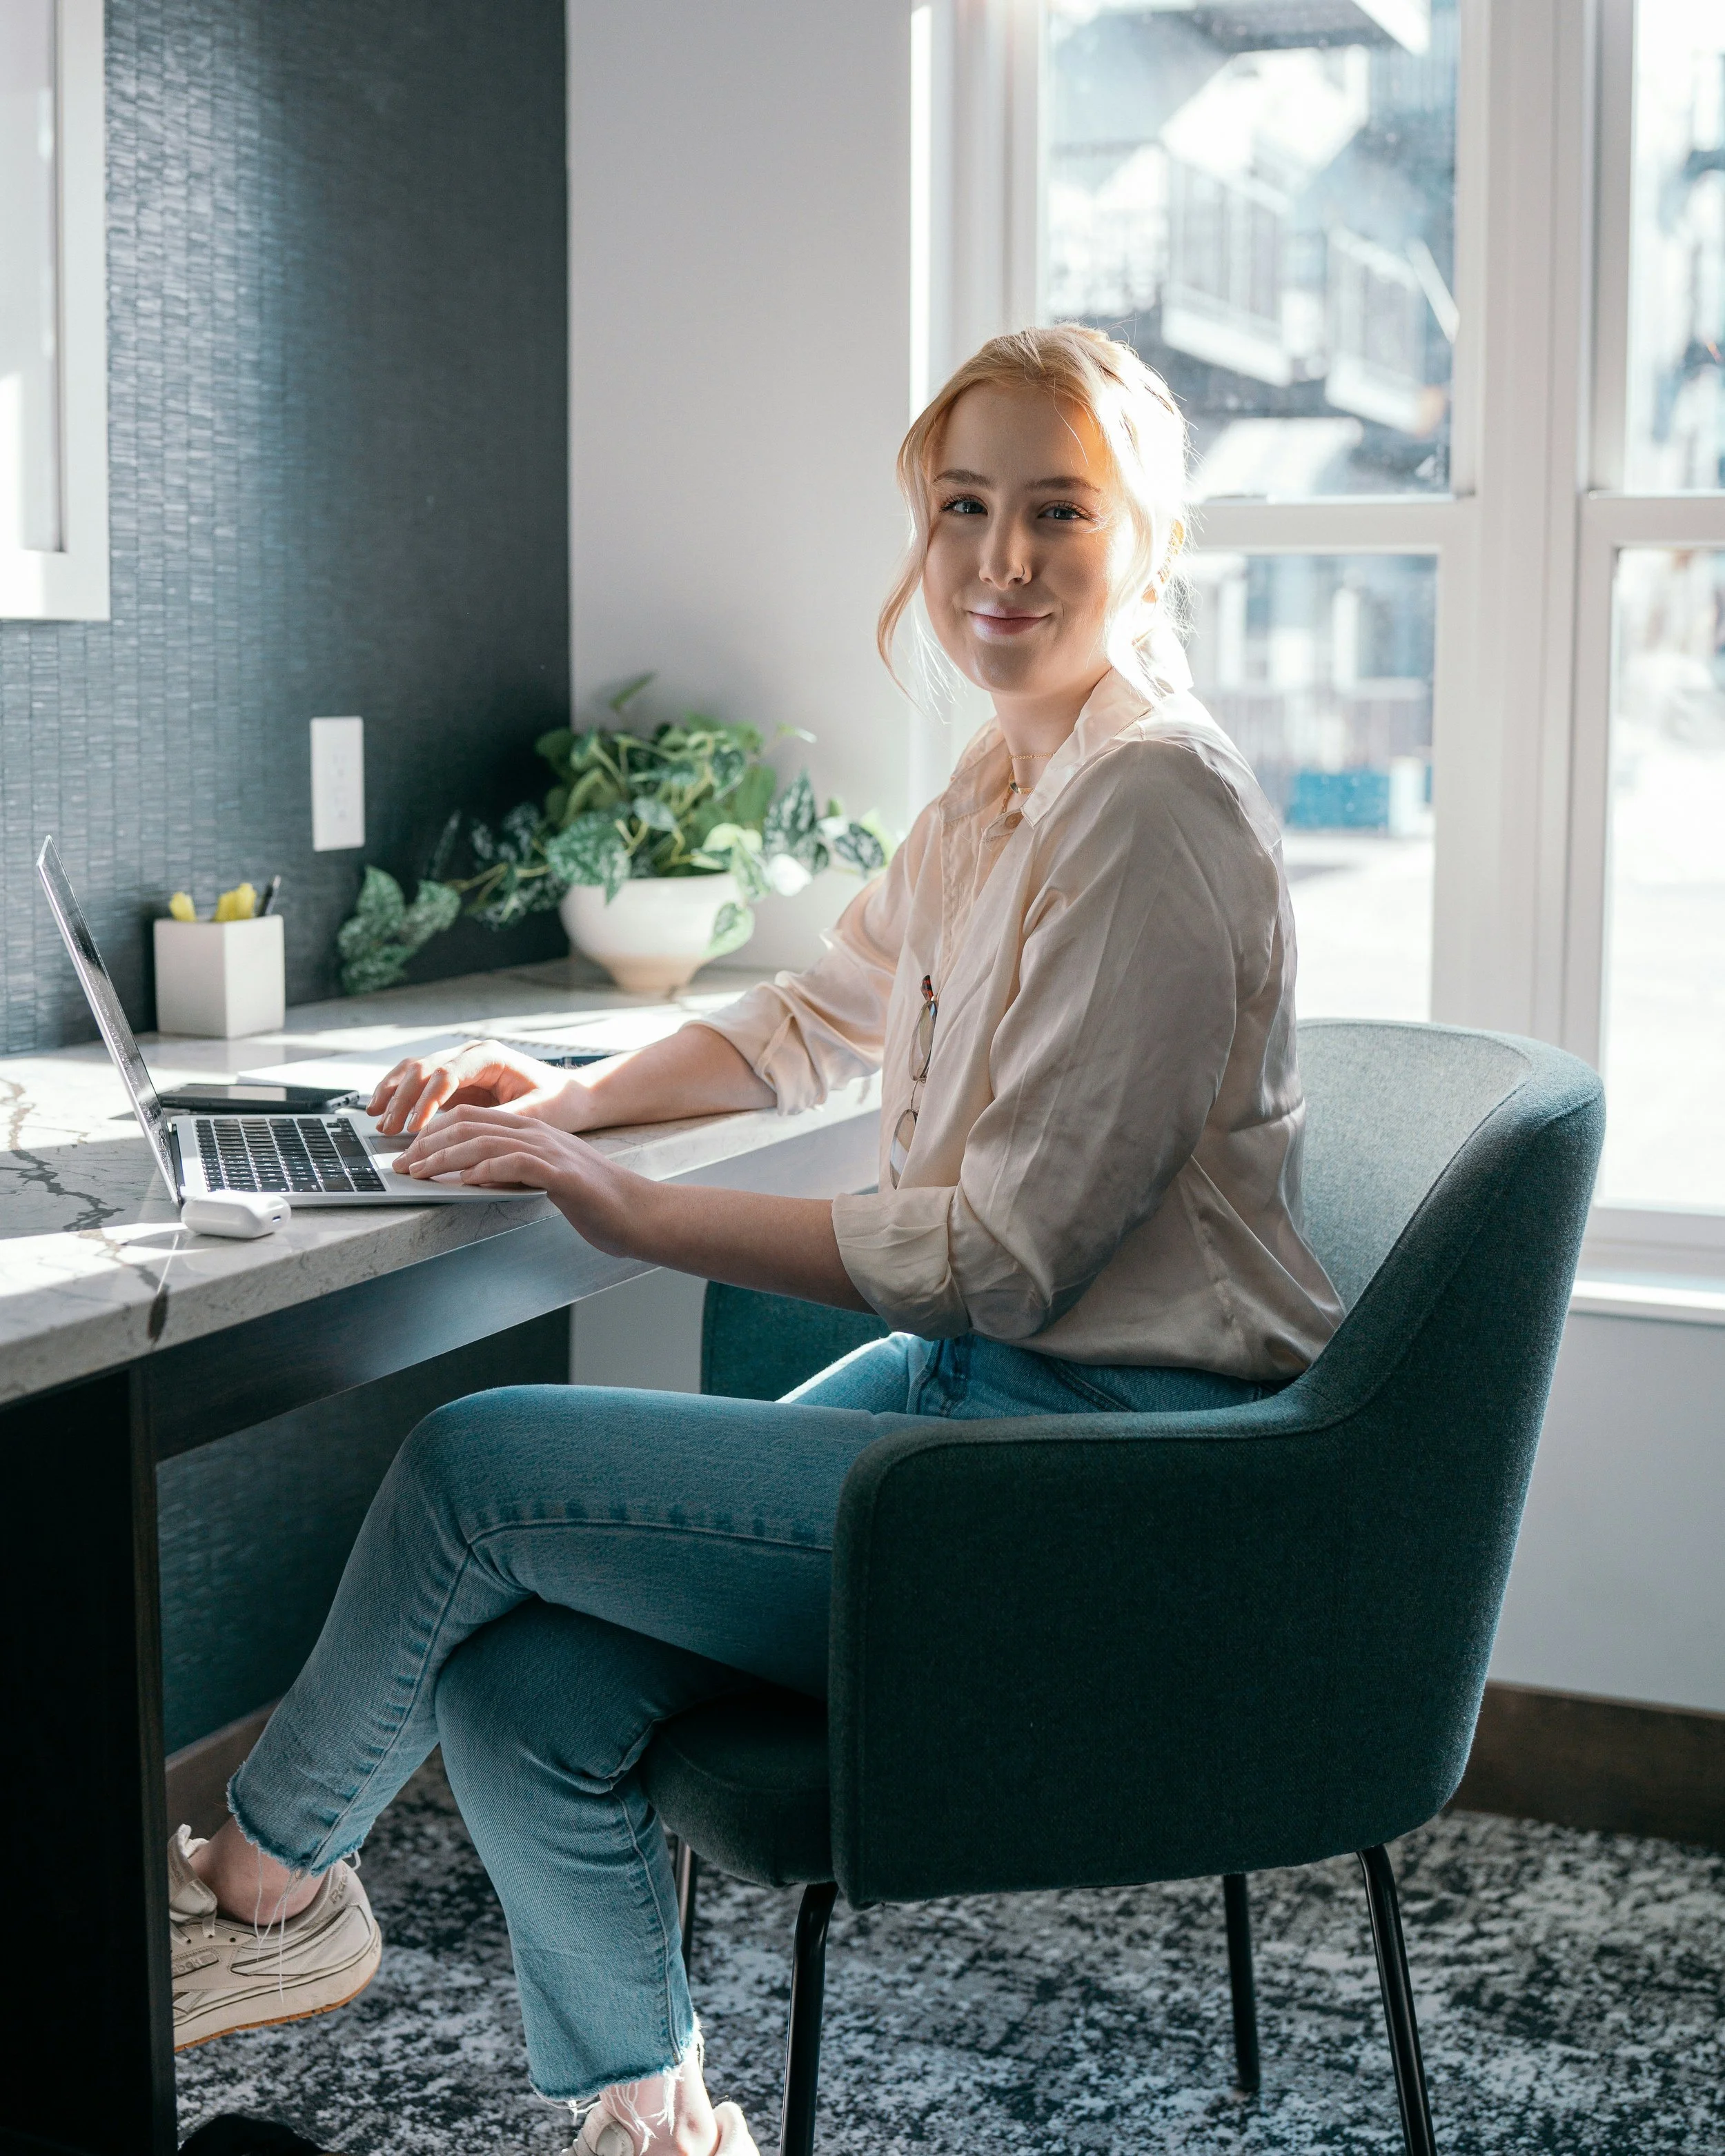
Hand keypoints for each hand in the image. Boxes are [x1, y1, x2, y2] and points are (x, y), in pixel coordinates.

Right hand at [368, 1040, 591, 1135]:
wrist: (569, 1094)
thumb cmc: (557, 1101)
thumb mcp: (536, 1112)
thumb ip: (501, 1117)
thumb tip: (467, 1133)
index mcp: (489, 1056)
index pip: (446, 1074)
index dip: (425, 1101)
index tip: (414, 1128)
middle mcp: (470, 1054)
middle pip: (423, 1068)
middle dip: (402, 1099)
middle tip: (389, 1129)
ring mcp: (460, 1064)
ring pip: (414, 1070)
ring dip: (392, 1094)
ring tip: (377, 1119)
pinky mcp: (454, 1080)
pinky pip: (417, 1082)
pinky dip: (398, 1094)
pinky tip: (381, 1110)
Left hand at [391, 1104, 641, 1252]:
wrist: (638, 1213)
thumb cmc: (594, 1201)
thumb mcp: (545, 1178)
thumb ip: (513, 1171)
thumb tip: (473, 1175)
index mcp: (532, 1130)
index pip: (470, 1117)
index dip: (433, 1132)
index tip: (409, 1154)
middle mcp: (538, 1134)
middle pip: (469, 1125)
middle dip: (428, 1144)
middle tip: (402, 1165)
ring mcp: (550, 1152)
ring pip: (485, 1142)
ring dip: (445, 1158)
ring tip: (421, 1173)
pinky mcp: (561, 1175)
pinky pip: (515, 1164)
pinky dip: (485, 1170)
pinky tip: (466, 1181)